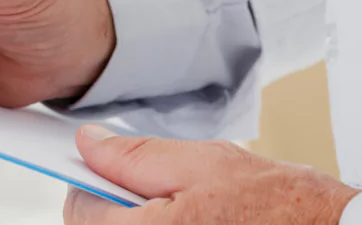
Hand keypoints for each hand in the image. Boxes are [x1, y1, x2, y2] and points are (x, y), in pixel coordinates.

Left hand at [64, 125, 360, 223]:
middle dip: (120, 206)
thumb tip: (90, 145)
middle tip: (165, 190)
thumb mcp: (205, 162)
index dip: (92, 182)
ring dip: (145, 221)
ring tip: (192, 210)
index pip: (79, 211)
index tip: (106, 170)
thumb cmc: (282, 206)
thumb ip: (136, 155)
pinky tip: (202, 222)